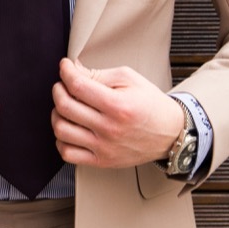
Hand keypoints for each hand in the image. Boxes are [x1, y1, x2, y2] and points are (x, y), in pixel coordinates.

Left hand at [51, 58, 182, 168]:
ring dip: (57, 114)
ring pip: (61, 130)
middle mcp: (110, 128)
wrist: (171, 133)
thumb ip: (99, 74)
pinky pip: (68, 153)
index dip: (66, 72)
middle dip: (58, 90)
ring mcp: (104, 147)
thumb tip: (73, 70)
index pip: (78, 86)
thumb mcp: (130, 79)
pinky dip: (61, 140)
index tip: (65, 66)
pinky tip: (69, 128)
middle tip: (63, 85)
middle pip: (65, 106)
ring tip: (65, 107)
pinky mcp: (102, 161)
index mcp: (118, 105)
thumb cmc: (151, 105)